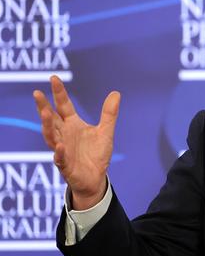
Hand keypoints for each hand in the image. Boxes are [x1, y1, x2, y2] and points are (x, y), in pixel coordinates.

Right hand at [33, 76, 120, 209]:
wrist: (96, 178)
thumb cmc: (96, 154)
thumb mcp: (106, 131)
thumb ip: (109, 114)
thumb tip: (116, 93)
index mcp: (72, 124)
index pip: (63, 106)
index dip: (59, 93)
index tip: (54, 78)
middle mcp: (64, 135)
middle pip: (51, 119)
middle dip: (43, 107)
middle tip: (37, 93)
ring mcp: (63, 149)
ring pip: (51, 136)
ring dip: (47, 125)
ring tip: (45, 112)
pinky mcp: (65, 165)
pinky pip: (60, 158)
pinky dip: (59, 152)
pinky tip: (61, 145)